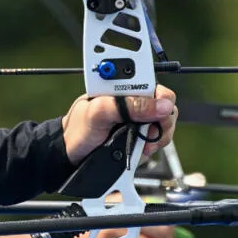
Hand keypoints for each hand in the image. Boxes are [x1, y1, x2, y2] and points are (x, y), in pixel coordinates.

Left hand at [61, 84, 177, 163]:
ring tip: (142, 142)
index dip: (162, 97)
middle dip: (163, 120)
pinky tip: (141, 148)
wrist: (71, 153)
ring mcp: (139, 120)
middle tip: (149, 130)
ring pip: (165, 124)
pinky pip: (159, 139)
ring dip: (158, 136)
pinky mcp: (141, 137)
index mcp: (124, 87)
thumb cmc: (79, 128)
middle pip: (165, 104)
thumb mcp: (100, 112)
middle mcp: (135, 101)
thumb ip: (128, 105)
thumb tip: (160, 106)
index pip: (154, 84)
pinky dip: (154, 146)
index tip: (158, 111)